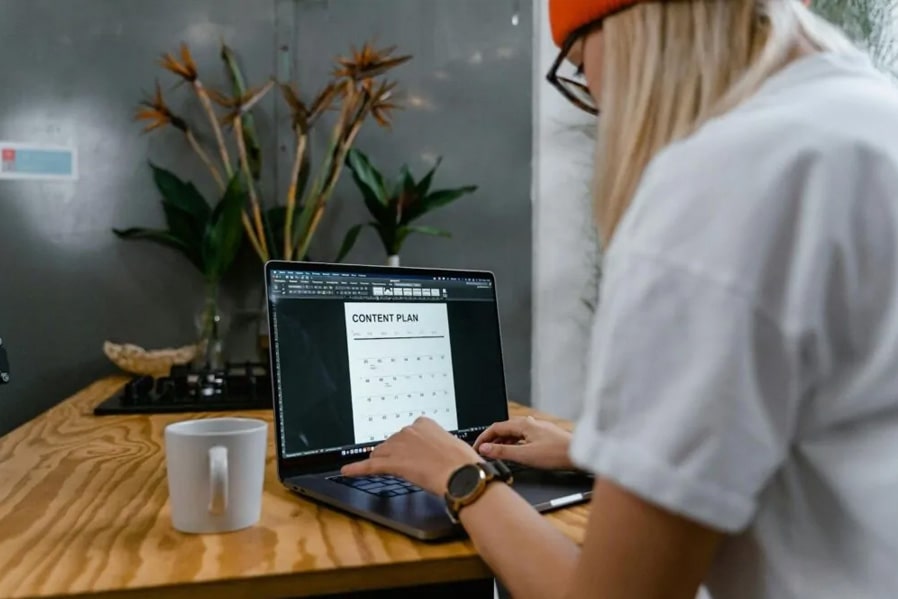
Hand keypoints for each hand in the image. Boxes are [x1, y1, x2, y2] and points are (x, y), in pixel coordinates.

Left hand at [341, 417, 480, 495]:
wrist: (462, 475)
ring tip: (389, 473)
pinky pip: (370, 466)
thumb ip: (439, 446)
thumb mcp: (453, 446)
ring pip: (380, 455)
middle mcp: (409, 430)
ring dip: (381, 463)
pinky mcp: (393, 463)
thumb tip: (439, 453)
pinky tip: (346, 471)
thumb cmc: (463, 463)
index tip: (410, 454)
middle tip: (409, 469)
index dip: (406, 447)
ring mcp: (399, 446)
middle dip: (394, 456)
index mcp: (424, 423)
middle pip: (390, 444)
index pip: (405, 435)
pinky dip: (356, 469)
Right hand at [473, 416, 573, 469]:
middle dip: (492, 440)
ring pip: (514, 434)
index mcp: (523, 424)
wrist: (579, 455)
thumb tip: (485, 448)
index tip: (476, 447)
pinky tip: (516, 453)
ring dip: (503, 442)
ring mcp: (538, 429)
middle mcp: (530, 423)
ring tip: (496, 454)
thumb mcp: (525, 455)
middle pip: (504, 429)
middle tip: (484, 452)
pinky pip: (523, 437)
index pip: (495, 427)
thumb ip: (503, 451)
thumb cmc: (557, 453)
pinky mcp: (544, 436)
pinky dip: (514, 444)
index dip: (483, 437)